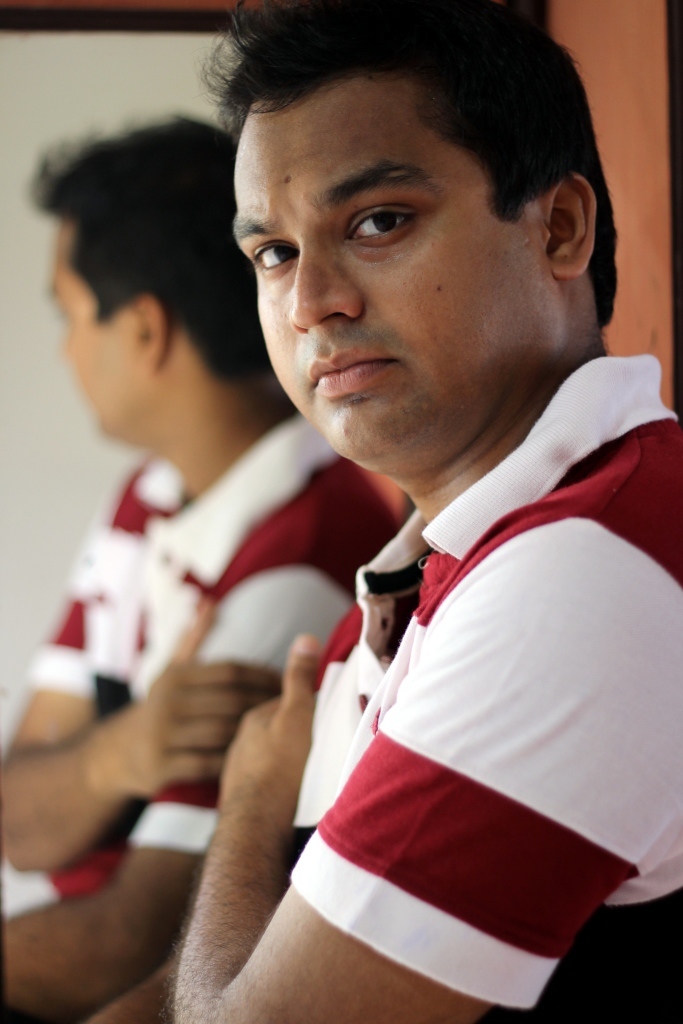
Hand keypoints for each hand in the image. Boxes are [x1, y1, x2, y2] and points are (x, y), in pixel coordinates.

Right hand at [90, 601, 281, 798]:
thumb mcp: (171, 670)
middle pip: (230, 700)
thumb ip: (194, 638)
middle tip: (292, 708)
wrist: (118, 752)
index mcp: (176, 677)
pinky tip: (251, 759)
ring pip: (222, 732)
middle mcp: (168, 702)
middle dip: (264, 704)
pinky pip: (207, 763)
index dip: (263, 676)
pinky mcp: (161, 765)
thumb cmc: (162, 706)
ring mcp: (163, 734)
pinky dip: (231, 761)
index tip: (287, 681)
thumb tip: (209, 601)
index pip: (230, 671)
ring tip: (279, 732)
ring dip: (253, 733)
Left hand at [219, 634, 320, 830]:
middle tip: (320, 745)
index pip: (283, 704)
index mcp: (253, 719)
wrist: (256, 826)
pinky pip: (262, 784)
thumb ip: (300, 680)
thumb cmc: (281, 768)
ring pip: (266, 758)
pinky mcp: (240, 801)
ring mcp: (237, 772)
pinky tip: (288, 795)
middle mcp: (239, 742)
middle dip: (292, 735)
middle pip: (273, 731)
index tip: (325, 716)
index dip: (305, 707)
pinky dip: (274, 784)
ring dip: (283, 761)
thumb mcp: (297, 716)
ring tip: (307, 772)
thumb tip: (305, 637)